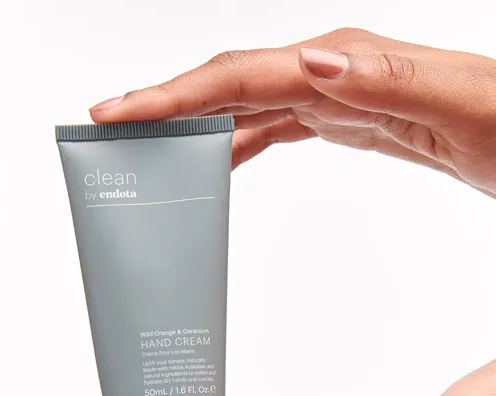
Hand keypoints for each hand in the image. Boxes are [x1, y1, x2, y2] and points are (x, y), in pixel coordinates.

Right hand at [87, 28, 495, 196]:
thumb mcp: (463, 106)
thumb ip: (388, 80)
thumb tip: (308, 63)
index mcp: (344, 65)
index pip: (241, 76)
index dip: (174, 95)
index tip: (119, 112)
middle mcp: (330, 72)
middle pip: (228, 83)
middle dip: (165, 104)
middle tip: (111, 126)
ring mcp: (333, 94)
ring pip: (244, 103)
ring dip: (194, 123)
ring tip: (151, 148)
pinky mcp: (341, 118)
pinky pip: (274, 125)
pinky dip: (238, 139)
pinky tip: (221, 156)